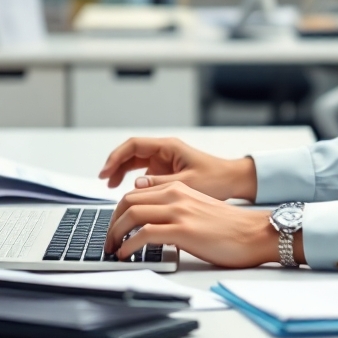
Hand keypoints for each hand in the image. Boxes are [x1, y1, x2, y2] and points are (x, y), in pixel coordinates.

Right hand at [97, 137, 256, 201]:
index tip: (106, 171)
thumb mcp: (187, 183)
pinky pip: (143, 172)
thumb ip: (160, 184)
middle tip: (103, 180)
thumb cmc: (216, 179)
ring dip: (121, 171)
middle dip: (115, 164)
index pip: (134, 145)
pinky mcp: (166, 171)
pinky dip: (132, 180)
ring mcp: (164, 160)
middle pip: (131, 152)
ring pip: (135, 162)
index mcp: (169, 147)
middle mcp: (164, 151)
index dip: (117, 157)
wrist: (233, 181)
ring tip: (110, 186)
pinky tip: (127, 192)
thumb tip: (135, 185)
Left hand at [105, 181, 299, 267]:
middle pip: (128, 201)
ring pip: (132, 214)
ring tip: (113, 249)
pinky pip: (144, 234)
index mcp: (178, 188)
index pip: (135, 194)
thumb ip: (174, 208)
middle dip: (112, 222)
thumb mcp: (197, 208)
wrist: (254, 233)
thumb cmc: (229, 227)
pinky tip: (126, 255)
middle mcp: (176, 195)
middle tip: (109, 241)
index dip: (118, 212)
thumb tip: (151, 221)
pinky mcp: (183, 230)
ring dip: (115, 234)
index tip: (114, 228)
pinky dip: (129, 245)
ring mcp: (179, 211)